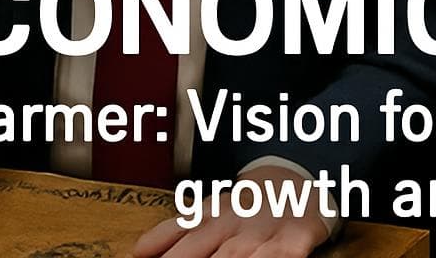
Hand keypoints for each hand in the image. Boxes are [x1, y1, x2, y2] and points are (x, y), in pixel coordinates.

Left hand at [132, 164, 328, 257]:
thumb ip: (174, 232)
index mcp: (214, 216)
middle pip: (211, 249)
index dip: (171, 254)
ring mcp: (267, 231)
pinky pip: (284, 253)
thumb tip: (138, 251)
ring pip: (242, 253)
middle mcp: (238, 223)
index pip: (186, 237)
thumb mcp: (209, 212)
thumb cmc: (246, 207)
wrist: (295, 183)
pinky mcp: (297, 238)